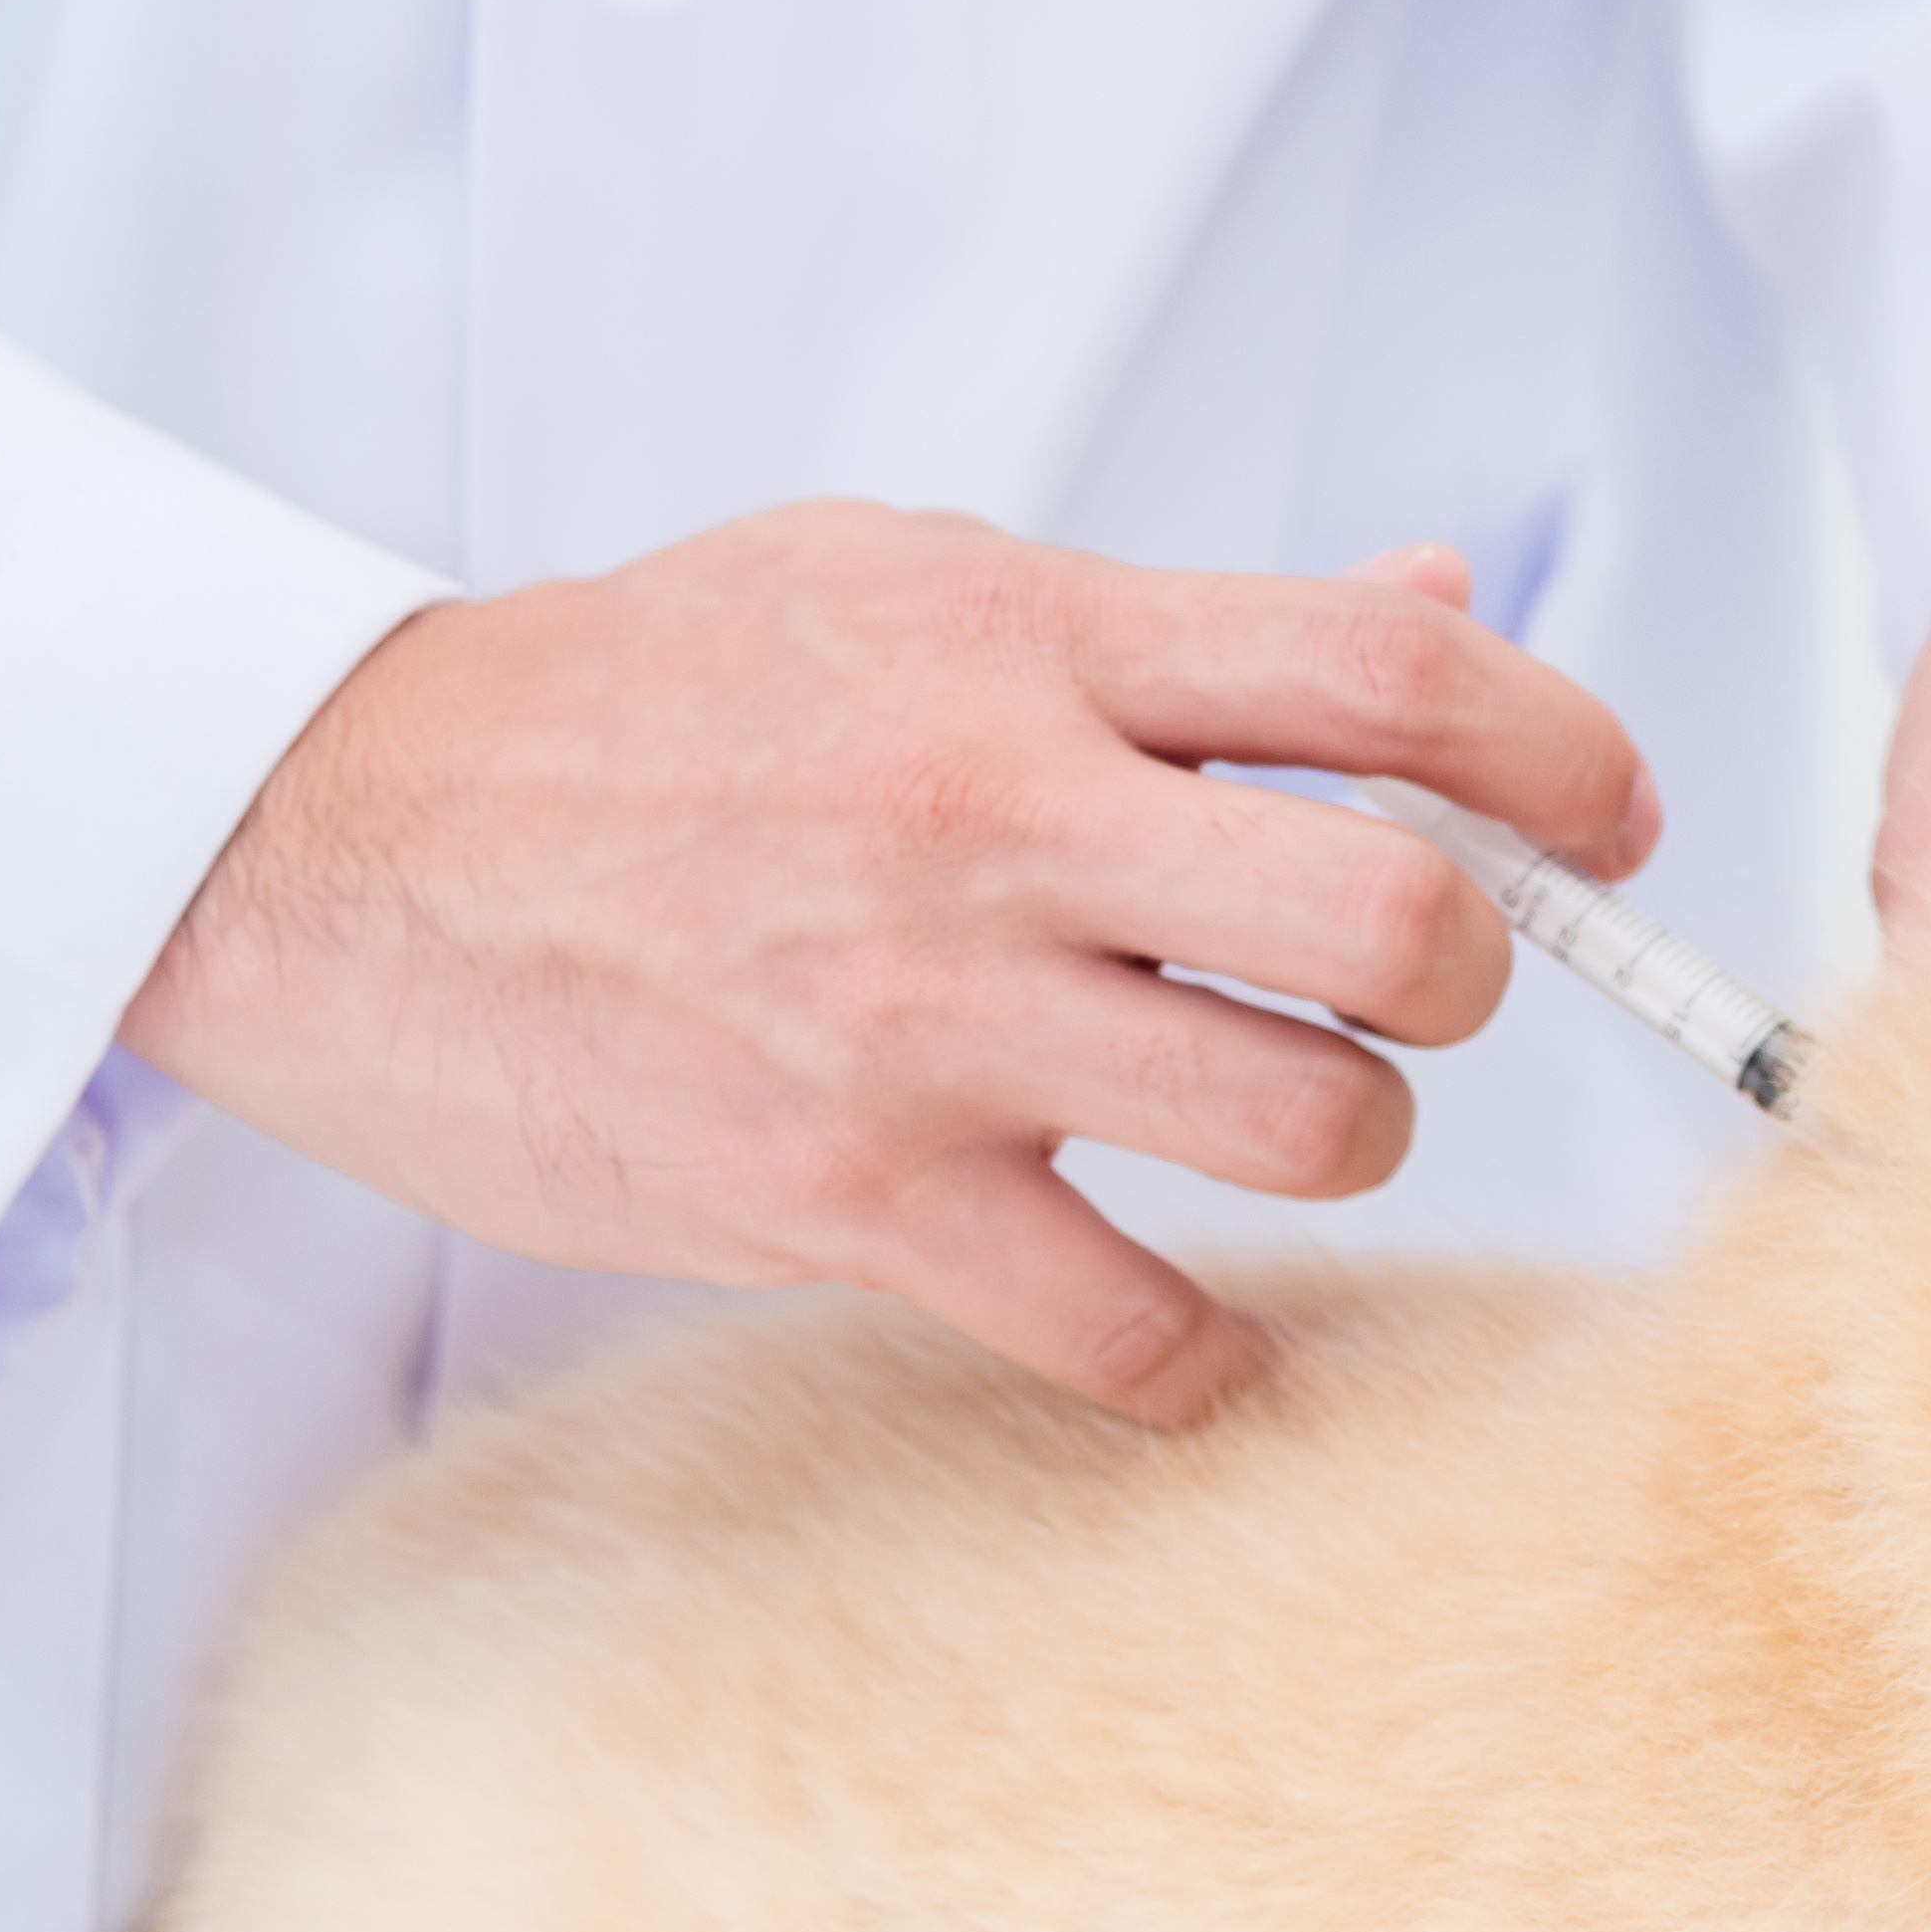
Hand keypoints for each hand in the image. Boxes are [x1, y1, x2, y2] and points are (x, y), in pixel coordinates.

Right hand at [120, 504, 1652, 1428]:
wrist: (326, 837)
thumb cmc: (630, 701)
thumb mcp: (901, 579)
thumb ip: (1173, 622)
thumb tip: (1426, 606)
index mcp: (1033, 645)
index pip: (1395, 669)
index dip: (1561, 749)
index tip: (1604, 817)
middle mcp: (1004, 823)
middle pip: (1396, 922)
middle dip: (1472, 976)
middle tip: (1415, 988)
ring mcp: (930, 1023)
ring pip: (1307, 1126)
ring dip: (1345, 1141)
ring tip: (1271, 1112)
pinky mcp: (845, 1197)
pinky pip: (1132, 1327)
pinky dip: (1199, 1351)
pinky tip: (1176, 1313)